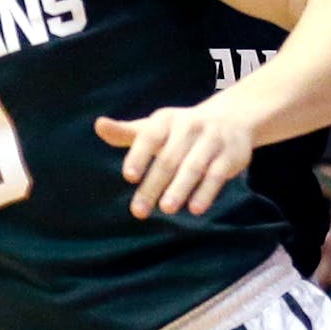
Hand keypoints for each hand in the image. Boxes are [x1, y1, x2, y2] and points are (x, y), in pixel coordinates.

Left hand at [95, 107, 251, 218]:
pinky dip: (206, 192)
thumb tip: (98, 125)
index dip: (139, 156)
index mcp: (166, 120)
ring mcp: (212, 140)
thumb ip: (126, 132)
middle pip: (169, 159)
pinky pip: (218, 175)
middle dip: (153, 185)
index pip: (150, 136)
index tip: (128, 177)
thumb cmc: (180, 130)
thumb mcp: (154, 128)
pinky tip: (194, 209)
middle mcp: (189, 126)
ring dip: (180, 188)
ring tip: (166, 209)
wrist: (232, 118)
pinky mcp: (231, 155)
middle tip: (138, 211)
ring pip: (194, 167)